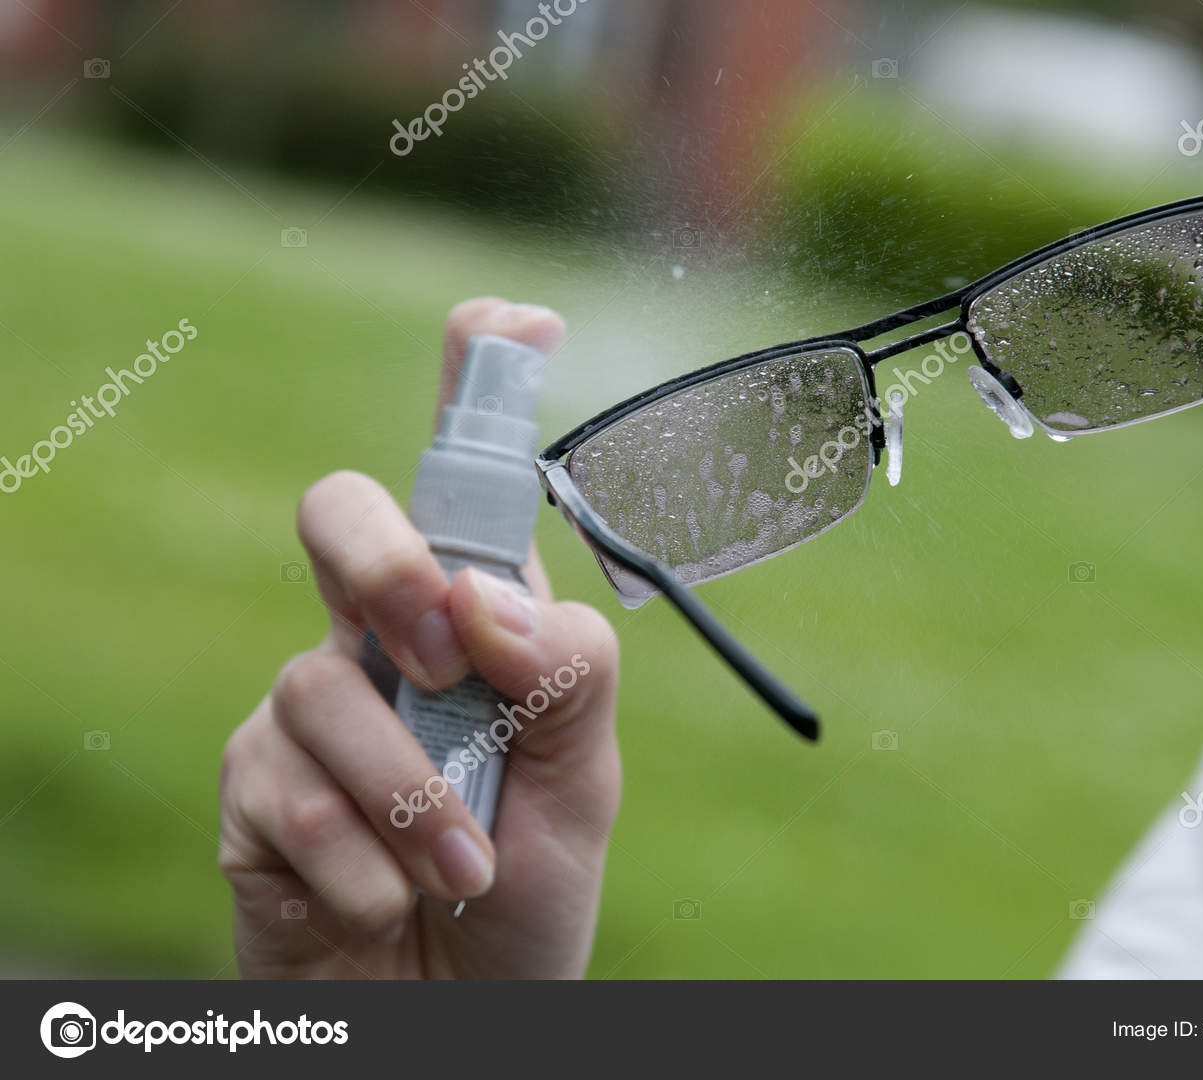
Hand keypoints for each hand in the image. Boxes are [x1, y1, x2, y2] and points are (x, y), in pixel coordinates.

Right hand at [219, 299, 621, 977]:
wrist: (461, 1005)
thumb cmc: (524, 887)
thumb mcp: (587, 783)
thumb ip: (567, 674)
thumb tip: (484, 597)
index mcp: (479, 618)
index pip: (467, 479)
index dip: (476, 382)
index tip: (510, 320)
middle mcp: (385, 636)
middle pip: (340, 514)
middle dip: (384, 566)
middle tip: (445, 655)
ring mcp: (310, 703)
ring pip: (323, 680)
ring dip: (415, 797)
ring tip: (463, 870)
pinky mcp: (253, 783)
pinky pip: (288, 788)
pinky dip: (365, 857)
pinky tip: (391, 898)